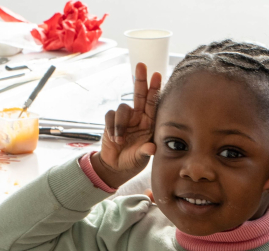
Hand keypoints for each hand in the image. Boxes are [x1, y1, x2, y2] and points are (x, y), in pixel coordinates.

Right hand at [91, 63, 161, 187]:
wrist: (116, 166)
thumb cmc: (133, 161)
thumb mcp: (141, 158)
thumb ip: (145, 152)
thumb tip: (151, 148)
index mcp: (149, 123)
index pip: (153, 103)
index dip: (155, 90)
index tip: (158, 76)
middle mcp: (138, 117)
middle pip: (139, 94)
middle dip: (140, 80)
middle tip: (142, 65)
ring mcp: (125, 119)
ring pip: (123, 108)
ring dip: (121, 124)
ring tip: (120, 140)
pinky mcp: (111, 121)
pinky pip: (110, 116)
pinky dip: (112, 127)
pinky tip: (114, 139)